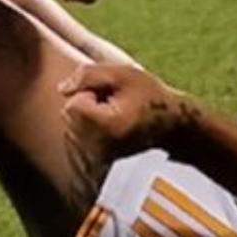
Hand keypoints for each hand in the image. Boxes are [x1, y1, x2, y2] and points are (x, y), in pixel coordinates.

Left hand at [60, 62, 197, 157]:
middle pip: (69, 116)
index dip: (90, 92)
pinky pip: (79, 137)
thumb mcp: (123, 74)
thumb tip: (61, 89)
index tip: (115, 96)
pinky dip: (91, 128)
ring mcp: (99, 158)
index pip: (72, 104)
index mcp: (107, 127)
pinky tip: (114, 126)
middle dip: (87, 104)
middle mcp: (100, 148)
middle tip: (118, 104)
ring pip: (73, 126)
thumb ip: (88, 75)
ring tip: (118, 114)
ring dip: (89, 116)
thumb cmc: (151, 97)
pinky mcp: (99, 161)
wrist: (174, 127)